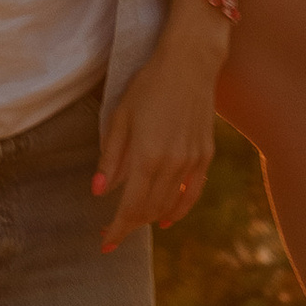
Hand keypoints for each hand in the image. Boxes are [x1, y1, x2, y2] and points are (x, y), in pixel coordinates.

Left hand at [93, 0, 230, 247]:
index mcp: (148, 156)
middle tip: (113, 232)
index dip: (118, 228)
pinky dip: (178, 210)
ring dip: (150, 218)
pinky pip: (192, 194)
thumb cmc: (149, 85)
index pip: (130, 207)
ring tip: (134, 222)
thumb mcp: (120, 117)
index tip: (105, 242)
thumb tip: (99, 191)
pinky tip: (167, 219)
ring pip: (170, 205)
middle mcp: (173, 164)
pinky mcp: (206, 156)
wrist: (190, 62)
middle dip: (130, 225)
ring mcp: (193, 162)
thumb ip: (111, 157)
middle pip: (149, 209)